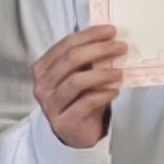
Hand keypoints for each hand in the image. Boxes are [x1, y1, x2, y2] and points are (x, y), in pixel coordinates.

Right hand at [32, 23, 124, 148]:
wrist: (76, 132)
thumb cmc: (79, 98)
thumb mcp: (79, 74)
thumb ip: (87, 57)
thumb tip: (110, 36)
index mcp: (43, 68)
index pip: (67, 44)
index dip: (90, 35)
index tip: (111, 31)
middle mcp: (43, 85)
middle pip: (71, 59)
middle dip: (99, 50)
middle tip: (121, 47)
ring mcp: (51, 105)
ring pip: (77, 81)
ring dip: (102, 73)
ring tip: (120, 73)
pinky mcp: (64, 122)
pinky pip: (86, 103)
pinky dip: (103, 94)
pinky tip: (114, 91)